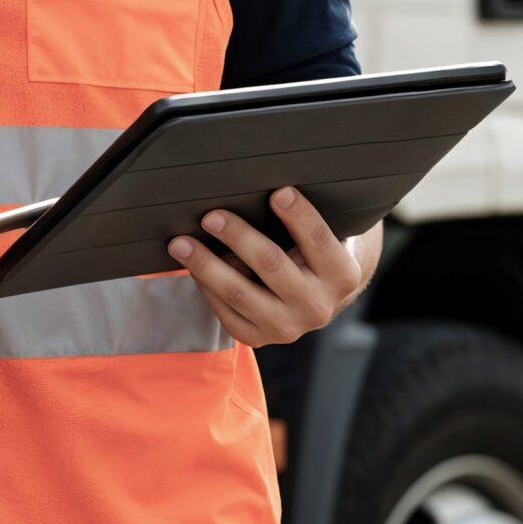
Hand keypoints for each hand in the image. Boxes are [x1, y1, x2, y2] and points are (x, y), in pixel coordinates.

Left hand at [165, 190, 382, 346]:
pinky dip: (206, 286)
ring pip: (239, 293)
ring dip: (206, 264)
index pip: (318, 239)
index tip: (278, 192)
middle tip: (211, 215)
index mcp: (341, 274)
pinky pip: (226, 311)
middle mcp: (318, 306)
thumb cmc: (315, 251)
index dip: (299, 215)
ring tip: (181, 242)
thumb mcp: (324, 234)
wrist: (318, 297)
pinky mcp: (260, 337)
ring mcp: (288, 327)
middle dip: (238, 236)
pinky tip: (192, 265)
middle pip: (271, 264)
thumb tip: (262, 187)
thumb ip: (303, 217)